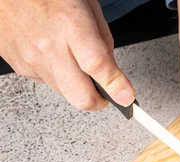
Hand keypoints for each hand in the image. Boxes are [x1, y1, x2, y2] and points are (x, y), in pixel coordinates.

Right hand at [0, 0, 133, 109]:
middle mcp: (48, 46)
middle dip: (100, 101)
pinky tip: (56, 56)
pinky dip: (60, 77)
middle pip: (81, 96)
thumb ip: (103, 40)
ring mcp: (31, 59)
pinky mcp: (21, 67)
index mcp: (70, 24)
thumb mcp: (86, 4)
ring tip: (76, 61)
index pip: (96, 64)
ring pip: (67, 94)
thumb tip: (113, 71)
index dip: (116, 85)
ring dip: (79, 86)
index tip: (126, 97)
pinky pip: (49, 83)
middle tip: (108, 92)